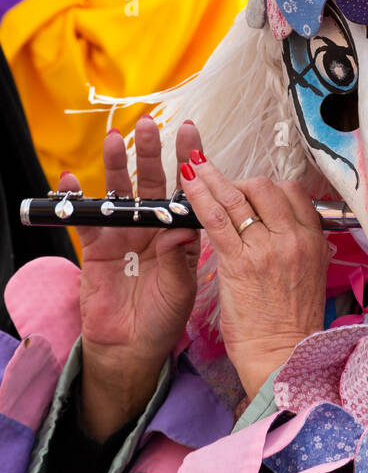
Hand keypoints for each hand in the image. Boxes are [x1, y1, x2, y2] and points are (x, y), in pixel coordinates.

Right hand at [71, 116, 201, 440]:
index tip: (191, 132)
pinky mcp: (96, 247)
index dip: (188, 159)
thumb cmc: (164, 316)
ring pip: (118, 191)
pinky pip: (84, 218)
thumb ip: (180, 256)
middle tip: (148, 124)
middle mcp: (150, 225)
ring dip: (115, 164)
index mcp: (177, 230)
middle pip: (149, 180)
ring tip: (114, 139)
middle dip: (149, 151)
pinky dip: (77, 199)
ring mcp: (122, 233)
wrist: (132, 348)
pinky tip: (71, 180)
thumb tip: (186, 225)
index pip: (184, 188)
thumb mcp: (180, 286)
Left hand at [179, 154, 327, 400]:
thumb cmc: (291, 323)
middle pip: (266, 188)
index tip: (249, 192)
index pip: (293, 193)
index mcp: (313, 240)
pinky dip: (200, 197)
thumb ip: (296, 246)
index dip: (267, 187)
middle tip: (221, 188)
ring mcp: (267, 248)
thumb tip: (277, 227)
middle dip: (240, 181)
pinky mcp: (239, 262)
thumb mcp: (309, 275)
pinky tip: (187, 185)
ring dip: (212, 178)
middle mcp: (293, 238)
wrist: (284, 357)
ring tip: (193, 165)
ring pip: (239, 197)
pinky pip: (217, 218)